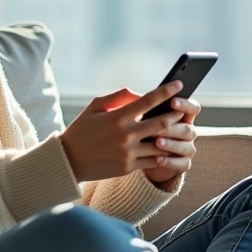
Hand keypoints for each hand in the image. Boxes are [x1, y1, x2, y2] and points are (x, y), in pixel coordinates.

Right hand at [58, 81, 185, 181]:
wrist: (68, 160)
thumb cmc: (81, 129)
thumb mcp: (95, 106)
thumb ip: (119, 96)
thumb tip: (141, 94)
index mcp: (117, 117)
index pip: (148, 100)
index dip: (167, 91)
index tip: (179, 84)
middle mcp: (126, 135)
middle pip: (162, 122)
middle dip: (176, 114)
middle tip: (183, 108)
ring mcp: (128, 153)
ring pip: (161, 143)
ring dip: (172, 135)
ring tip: (178, 129)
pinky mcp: (128, 167)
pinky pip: (153, 160)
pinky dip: (162, 153)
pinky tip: (166, 147)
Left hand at [144, 97, 200, 182]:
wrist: (141, 157)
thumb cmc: (141, 132)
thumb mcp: (139, 117)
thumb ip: (141, 105)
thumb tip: (137, 96)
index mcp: (181, 116)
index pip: (192, 108)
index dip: (185, 104)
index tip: (172, 101)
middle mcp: (187, 131)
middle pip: (188, 128)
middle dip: (173, 127)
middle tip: (158, 126)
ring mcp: (187, 148)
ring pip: (186, 147)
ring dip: (171, 144)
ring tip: (157, 142)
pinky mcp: (183, 163)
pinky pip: (182, 163)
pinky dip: (170, 161)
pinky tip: (159, 159)